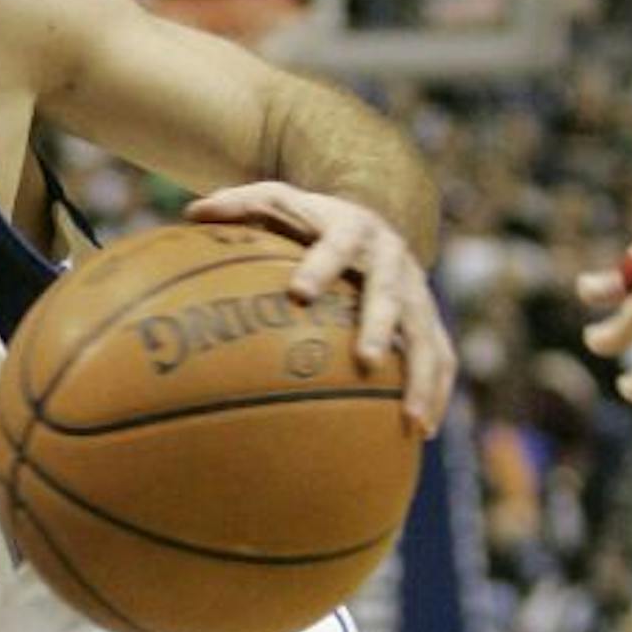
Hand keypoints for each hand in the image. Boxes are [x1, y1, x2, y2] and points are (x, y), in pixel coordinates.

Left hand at [186, 180, 456, 433]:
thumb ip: (237, 205)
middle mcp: (391, 256)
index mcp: (351, 226)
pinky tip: (420, 430)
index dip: (320, 265)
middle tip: (365, 360)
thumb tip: (192, 213)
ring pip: (425, 332)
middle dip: (378, 324)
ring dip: (420, 375)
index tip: (298, 292)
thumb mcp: (274, 200)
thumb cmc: (307, 220)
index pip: (336, 243)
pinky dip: (435, 390)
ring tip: (411, 420)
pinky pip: (439, 355)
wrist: (368, 217)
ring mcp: (415, 288)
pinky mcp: (427, 316)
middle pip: (389, 292)